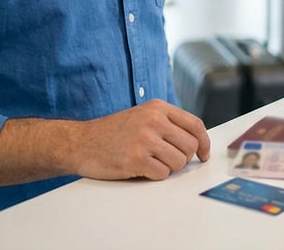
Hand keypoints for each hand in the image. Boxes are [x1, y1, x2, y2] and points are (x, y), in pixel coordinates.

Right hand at [70, 100, 209, 180]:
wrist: (80, 142)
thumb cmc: (112, 132)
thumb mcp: (141, 116)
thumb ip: (166, 123)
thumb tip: (196, 141)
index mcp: (157, 108)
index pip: (195, 124)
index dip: (204, 142)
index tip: (203, 154)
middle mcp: (153, 120)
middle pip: (190, 146)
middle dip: (183, 158)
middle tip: (168, 161)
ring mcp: (145, 139)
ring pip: (178, 162)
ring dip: (168, 168)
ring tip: (150, 162)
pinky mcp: (136, 159)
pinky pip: (162, 174)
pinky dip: (154, 175)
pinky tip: (140, 168)